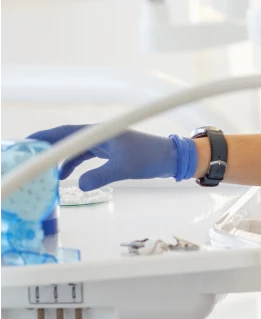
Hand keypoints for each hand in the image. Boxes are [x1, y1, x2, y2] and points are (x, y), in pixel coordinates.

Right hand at [25, 126, 194, 191]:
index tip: (29, 143)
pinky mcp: (113, 151)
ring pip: (78, 148)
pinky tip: (69, 175)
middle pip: (69, 139)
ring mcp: (107, 142)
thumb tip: (79, 185)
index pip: (67, 132)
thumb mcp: (124, 168)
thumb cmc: (150, 158)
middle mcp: (102, 135)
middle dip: (50, 147)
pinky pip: (88, 155)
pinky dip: (77, 163)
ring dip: (63, 158)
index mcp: (101, 133)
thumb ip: (100, 176)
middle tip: (31, 158)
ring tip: (49, 174)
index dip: (46, 136)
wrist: (173, 157)